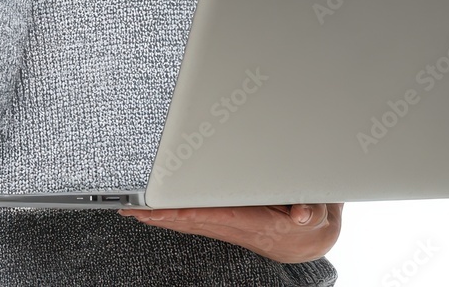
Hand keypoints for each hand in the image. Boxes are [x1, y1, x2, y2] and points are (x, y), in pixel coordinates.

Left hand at [117, 202, 342, 263]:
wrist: (310, 239)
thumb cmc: (310, 221)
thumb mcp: (317, 213)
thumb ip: (311, 211)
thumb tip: (302, 215)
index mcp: (253, 224)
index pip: (211, 216)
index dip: (185, 211)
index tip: (163, 207)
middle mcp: (234, 226)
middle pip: (190, 221)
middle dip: (160, 216)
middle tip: (131, 209)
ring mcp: (226, 224)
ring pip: (186, 221)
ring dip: (159, 216)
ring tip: (133, 210)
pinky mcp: (224, 220)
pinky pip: (192, 218)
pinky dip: (170, 215)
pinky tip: (154, 212)